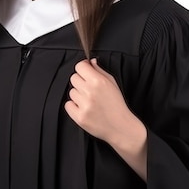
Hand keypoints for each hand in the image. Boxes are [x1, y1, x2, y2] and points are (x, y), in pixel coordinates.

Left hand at [65, 59, 147, 179]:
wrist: (121, 126)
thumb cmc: (117, 104)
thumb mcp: (112, 83)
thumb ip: (100, 71)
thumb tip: (90, 62)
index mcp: (98, 81)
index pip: (79, 66)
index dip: (83, 68)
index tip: (85, 72)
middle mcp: (90, 92)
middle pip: (73, 78)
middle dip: (80, 82)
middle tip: (89, 89)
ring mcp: (84, 105)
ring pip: (71, 92)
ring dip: (78, 95)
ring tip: (89, 101)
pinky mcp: (79, 117)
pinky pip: (68, 105)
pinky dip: (74, 106)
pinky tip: (84, 108)